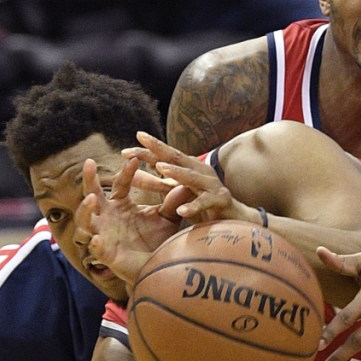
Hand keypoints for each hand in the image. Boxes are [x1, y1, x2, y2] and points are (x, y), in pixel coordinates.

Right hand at [77, 156, 179, 285]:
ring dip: (86, 209)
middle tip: (89, 162)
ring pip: (86, 220)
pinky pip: (96, 248)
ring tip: (92, 199)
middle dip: (89, 179)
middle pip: (92, 194)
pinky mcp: (105, 253)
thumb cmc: (158, 239)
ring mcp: (103, 233)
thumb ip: (174, 201)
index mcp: (121, 205)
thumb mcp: (168, 217)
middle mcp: (108, 216)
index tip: (135, 158)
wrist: (157, 268)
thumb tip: (187, 180)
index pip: (120, 184)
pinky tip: (97, 240)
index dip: (127, 172)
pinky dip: (95, 243)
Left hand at [123, 131, 256, 223]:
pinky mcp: (220, 201)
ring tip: (160, 167)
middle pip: (177, 159)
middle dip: (159, 149)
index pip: (165, 157)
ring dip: (177, 172)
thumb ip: (157, 184)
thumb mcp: (176, 192)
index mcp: (188, 169)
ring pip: (192, 177)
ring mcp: (212, 185)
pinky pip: (205, 203)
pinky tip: (181, 212)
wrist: (234, 218)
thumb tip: (132, 175)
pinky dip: (193, 207)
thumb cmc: (203, 204)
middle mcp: (200, 172)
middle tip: (142, 141)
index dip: (146, 153)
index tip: (125, 151)